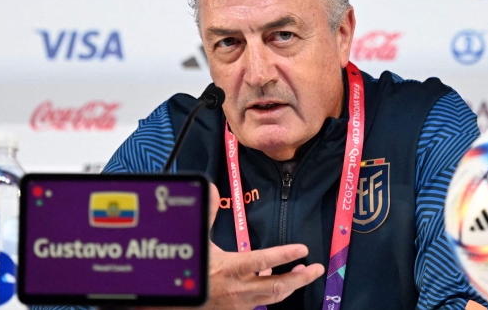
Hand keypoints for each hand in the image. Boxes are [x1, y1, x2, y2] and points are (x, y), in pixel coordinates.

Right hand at [139, 184, 323, 309]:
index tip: (303, 249)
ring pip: (272, 298)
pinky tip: (277, 284)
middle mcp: (237, 289)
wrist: (170, 302)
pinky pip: (260, 304)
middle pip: (277, 287)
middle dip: (301, 278)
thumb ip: (204, 213)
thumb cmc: (184, 271)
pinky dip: (273, 294)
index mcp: (229, 269)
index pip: (263, 261)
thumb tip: (209, 188)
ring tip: (304, 274)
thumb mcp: (194, 241)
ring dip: (291, 286)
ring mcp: (238, 304)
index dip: (284, 255)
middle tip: (317, 268)